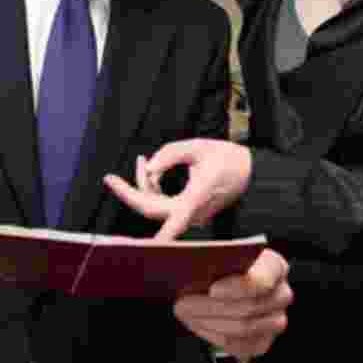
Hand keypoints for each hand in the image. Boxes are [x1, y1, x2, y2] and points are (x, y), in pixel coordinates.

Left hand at [103, 139, 251, 239]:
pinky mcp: (189, 212)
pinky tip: (152, 169)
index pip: (160, 216)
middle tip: (110, 178)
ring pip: (155, 205)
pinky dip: (153, 187)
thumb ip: (171, 153)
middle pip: (149, 208)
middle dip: (130, 191)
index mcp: (193, 200)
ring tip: (142, 159)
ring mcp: (189, 215)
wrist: (252, 173)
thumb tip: (149, 168)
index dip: (137, 209)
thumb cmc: (228, 159)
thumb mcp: (198, 147)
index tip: (115, 209)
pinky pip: (163, 204)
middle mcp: (190, 214)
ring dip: (143, 185)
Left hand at [175, 248, 291, 361]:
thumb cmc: (220, 262)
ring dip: (209, 321)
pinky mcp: (263, 341)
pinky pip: (240, 347)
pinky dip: (214, 336)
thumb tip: (176, 245)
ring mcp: (275, 320)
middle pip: (250, 307)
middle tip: (182, 302)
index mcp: (274, 265)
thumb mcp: (212, 244)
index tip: (211, 289)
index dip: (237, 287)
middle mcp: (281, 293)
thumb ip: (199, 242)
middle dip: (212, 307)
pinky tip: (196, 323)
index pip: (262, 280)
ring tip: (184, 311)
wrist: (227, 280)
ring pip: (243, 329)